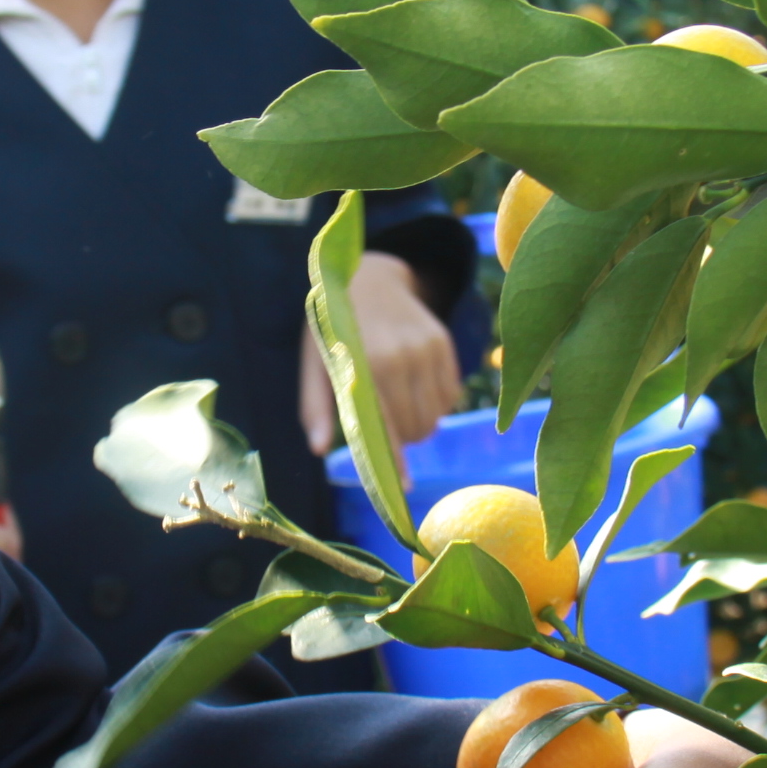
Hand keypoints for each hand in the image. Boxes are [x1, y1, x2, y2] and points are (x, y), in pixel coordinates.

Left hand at [299, 252, 461, 453]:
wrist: (370, 276)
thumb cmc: (334, 327)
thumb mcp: (315, 362)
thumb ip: (316, 406)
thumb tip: (319, 450)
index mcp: (367, 365)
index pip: (387, 427)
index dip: (394, 461)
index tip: (401, 491)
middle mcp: (403, 358)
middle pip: (417, 428)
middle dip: (404, 440)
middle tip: (386, 428)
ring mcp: (428, 349)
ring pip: (436, 416)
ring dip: (420, 424)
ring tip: (399, 406)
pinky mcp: (444, 344)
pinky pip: (451, 396)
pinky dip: (436, 404)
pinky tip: (415, 388)